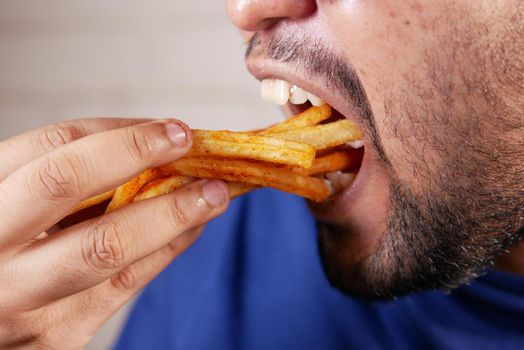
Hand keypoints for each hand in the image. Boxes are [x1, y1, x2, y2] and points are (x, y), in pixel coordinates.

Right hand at [0, 118, 228, 348]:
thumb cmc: (10, 251)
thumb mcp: (18, 207)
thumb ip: (64, 182)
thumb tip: (149, 151)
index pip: (50, 148)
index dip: (118, 133)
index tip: (170, 129)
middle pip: (64, 183)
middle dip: (136, 154)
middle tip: (190, 143)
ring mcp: (20, 298)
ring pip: (110, 245)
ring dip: (173, 211)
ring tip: (214, 193)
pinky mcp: (57, 335)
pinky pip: (125, 284)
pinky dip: (167, 250)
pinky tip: (191, 230)